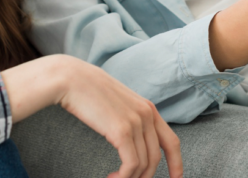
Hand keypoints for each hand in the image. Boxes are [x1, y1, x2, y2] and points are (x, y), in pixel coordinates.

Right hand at [1, 55, 182, 177]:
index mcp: (148, 108)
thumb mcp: (117, 103)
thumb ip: (129, 117)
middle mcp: (147, 114)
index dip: (177, 164)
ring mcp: (136, 122)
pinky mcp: (122, 131)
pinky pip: (131, 165)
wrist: (70, 78)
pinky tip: (111, 177)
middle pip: (157, 158)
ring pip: (144, 164)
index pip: (172, 142)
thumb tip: (129, 137)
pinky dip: (124, 177)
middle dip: (147, 176)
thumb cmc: (87, 91)